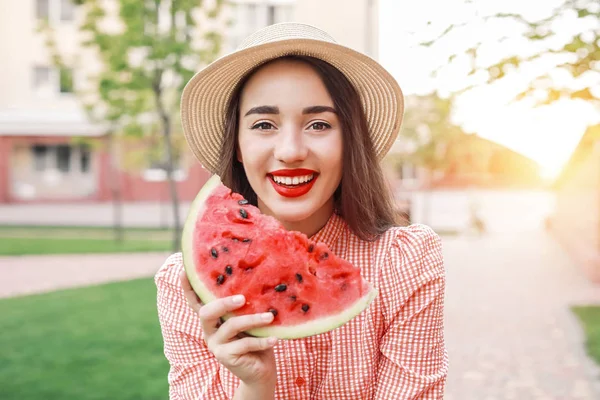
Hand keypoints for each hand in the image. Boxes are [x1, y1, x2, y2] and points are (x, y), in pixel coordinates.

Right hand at [180, 271, 277, 386]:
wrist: (261, 371)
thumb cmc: (257, 339)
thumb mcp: (250, 320)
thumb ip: (246, 306)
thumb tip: (259, 282)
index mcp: (213, 318)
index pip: (196, 301)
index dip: (188, 287)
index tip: (183, 270)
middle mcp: (209, 329)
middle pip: (207, 312)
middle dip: (223, 303)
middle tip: (242, 298)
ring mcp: (215, 344)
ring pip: (231, 326)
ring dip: (253, 320)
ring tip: (270, 317)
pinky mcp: (225, 356)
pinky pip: (244, 344)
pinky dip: (262, 341)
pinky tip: (274, 339)